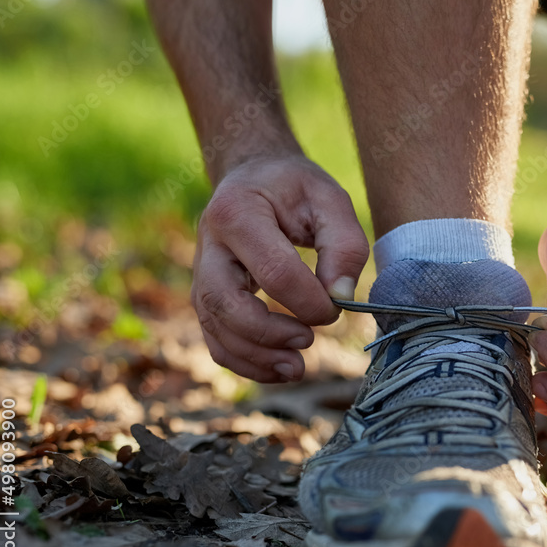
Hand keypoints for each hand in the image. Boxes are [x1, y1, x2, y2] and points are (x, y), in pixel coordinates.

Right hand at [192, 155, 368, 382]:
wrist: (254, 177)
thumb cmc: (295, 188)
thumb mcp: (329, 198)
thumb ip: (344, 244)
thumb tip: (340, 297)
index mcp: (238, 213)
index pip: (272, 270)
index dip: (307, 300)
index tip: (335, 308)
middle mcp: (209, 245)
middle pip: (225, 303)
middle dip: (269, 333)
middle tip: (308, 341)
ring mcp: (202, 273)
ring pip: (215, 327)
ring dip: (256, 357)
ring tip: (297, 368)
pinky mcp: (207, 296)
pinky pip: (215, 339)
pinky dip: (245, 362)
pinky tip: (279, 369)